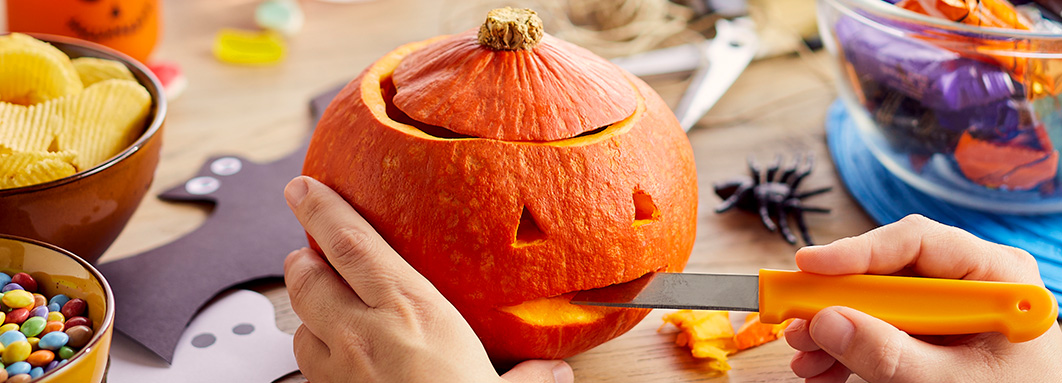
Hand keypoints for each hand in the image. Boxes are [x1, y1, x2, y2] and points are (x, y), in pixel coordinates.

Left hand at [283, 176, 573, 382]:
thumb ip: (528, 375)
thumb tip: (555, 372)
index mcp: (411, 309)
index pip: (351, 243)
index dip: (322, 209)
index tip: (304, 187)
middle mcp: (365, 333)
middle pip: (309, 277)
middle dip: (304, 258)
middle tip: (311, 250)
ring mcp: (340, 371)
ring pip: (300, 324)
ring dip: (305, 309)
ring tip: (322, 303)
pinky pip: (307, 367)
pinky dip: (312, 353)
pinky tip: (332, 357)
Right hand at [785, 214, 1061, 382]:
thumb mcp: (951, 382)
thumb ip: (891, 355)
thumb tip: (826, 321)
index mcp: (996, 276)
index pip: (917, 240)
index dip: (858, 251)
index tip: (809, 266)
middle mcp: (969, 282)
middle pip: (887, 272)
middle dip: (836, 300)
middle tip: (794, 319)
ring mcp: (947, 309)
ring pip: (875, 303)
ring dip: (833, 330)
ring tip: (804, 356)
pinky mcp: (930, 334)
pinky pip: (880, 330)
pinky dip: (848, 350)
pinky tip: (822, 369)